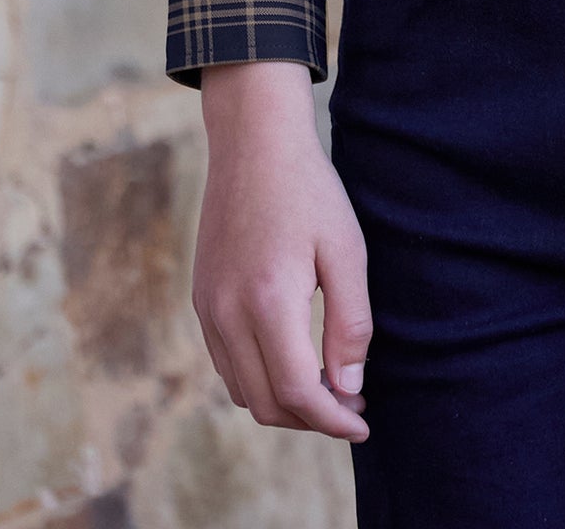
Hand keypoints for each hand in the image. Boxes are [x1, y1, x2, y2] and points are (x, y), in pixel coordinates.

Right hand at [193, 59, 371, 439]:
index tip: (363, 423)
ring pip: (243, 390)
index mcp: (267, 301)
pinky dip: (259, 379)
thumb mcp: (346, 250)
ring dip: (284, 403)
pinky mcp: (201, 299)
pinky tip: (292, 359)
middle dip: (312, 418)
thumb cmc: (308, 190)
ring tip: (326, 385)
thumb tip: (349, 385)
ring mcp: (208, 308)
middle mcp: (227, 313)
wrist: (253, 141)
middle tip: (351, 403)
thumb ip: (350, 323)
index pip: (298, 392)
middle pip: (266, 403)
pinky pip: (226, 364)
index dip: (333, 419)